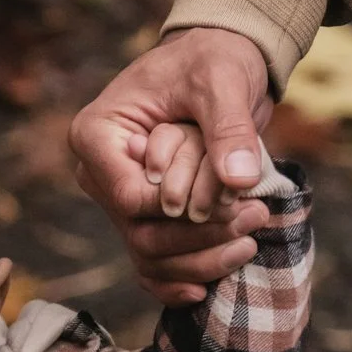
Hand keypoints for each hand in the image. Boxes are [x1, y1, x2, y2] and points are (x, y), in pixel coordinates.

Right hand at [70, 26, 273, 303]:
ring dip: (199, 261)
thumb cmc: (212, 61)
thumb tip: (240, 180)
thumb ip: (229, 128)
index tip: (232, 198)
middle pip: (139, 234)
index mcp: (98, 135)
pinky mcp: (143, 216)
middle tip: (254, 218)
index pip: (129, 198)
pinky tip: (206, 290)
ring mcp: (119, 200)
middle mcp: (99, 174)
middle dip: (199, 238)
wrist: (218, 63)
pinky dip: (178, 280)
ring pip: (148, 257)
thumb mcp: (223, 81)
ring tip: (250, 239)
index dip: (179, 211)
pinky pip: (152, 264)